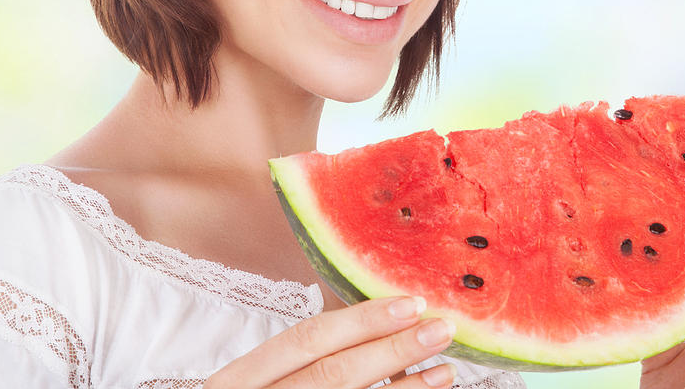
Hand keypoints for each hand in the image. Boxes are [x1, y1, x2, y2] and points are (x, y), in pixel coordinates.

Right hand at [204, 295, 457, 388]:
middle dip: (392, 349)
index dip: (362, 320)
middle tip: (441, 329)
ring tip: (445, 371)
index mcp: (238, 381)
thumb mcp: (259, 383)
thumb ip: (303, 360)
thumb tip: (378, 325)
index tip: (411, 304)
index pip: (307, 339)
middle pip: (334, 373)